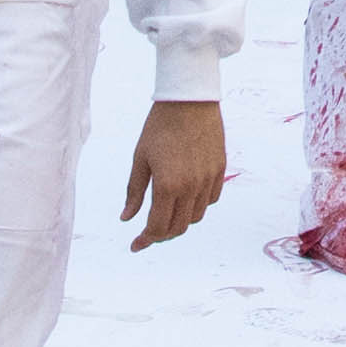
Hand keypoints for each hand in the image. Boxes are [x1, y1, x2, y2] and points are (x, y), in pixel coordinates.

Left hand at [120, 97, 228, 248]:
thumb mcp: (140, 159)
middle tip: (149, 233)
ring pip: (196, 216)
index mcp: (168, 186)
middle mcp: (191, 187)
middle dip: (162, 235)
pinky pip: (211, 200)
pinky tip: (186, 199)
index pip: (158, 227)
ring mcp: (208, 179)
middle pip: (178, 228)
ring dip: (180, 222)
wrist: (189, 101)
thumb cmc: (159, 128)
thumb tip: (126, 219)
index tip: (135, 245)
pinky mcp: (219, 170)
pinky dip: (198, 206)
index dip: (145, 240)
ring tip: (167, 215)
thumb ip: (134, 192)